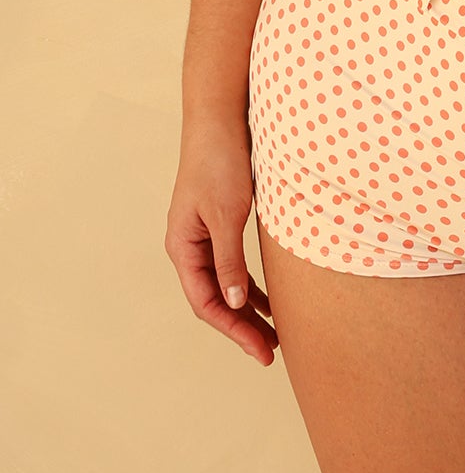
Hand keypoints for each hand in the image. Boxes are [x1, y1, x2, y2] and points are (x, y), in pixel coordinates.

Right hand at [164, 115, 277, 366]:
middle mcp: (189, 247)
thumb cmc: (221, 163)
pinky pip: (233, 267)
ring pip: (225, 286)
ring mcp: (203, 236)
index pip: (206, 303)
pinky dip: (251, 286)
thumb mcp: (228, 214)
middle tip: (271, 353)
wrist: (220, 119)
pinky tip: (269, 300)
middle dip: (241, 328)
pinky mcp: (220, 225)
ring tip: (274, 336)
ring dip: (247, 311)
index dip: (234, 330)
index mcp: (183, 247)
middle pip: (214, 300)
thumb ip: (229, 260)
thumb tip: (236, 302)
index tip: (261, 351)